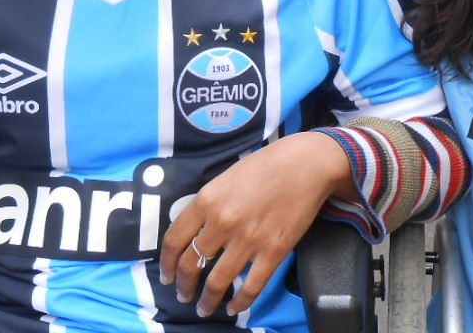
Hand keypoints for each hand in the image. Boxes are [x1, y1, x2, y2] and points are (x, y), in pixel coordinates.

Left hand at [160, 132, 356, 317]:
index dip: (167, 263)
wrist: (305, 164)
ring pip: (217, 281)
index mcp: (207, 200)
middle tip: (184, 295)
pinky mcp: (273, 251)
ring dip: (207, 301)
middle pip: (192, 264)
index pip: (174, 240)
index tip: (167, 276)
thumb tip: (196, 231)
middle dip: (184, 286)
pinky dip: (239, 302)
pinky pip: (251, 286)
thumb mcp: (226, 178)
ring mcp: (247, 239)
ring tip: (205, 308)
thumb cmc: (266, 165)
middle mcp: (222, 222)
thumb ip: (208, 204)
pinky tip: (234, 308)